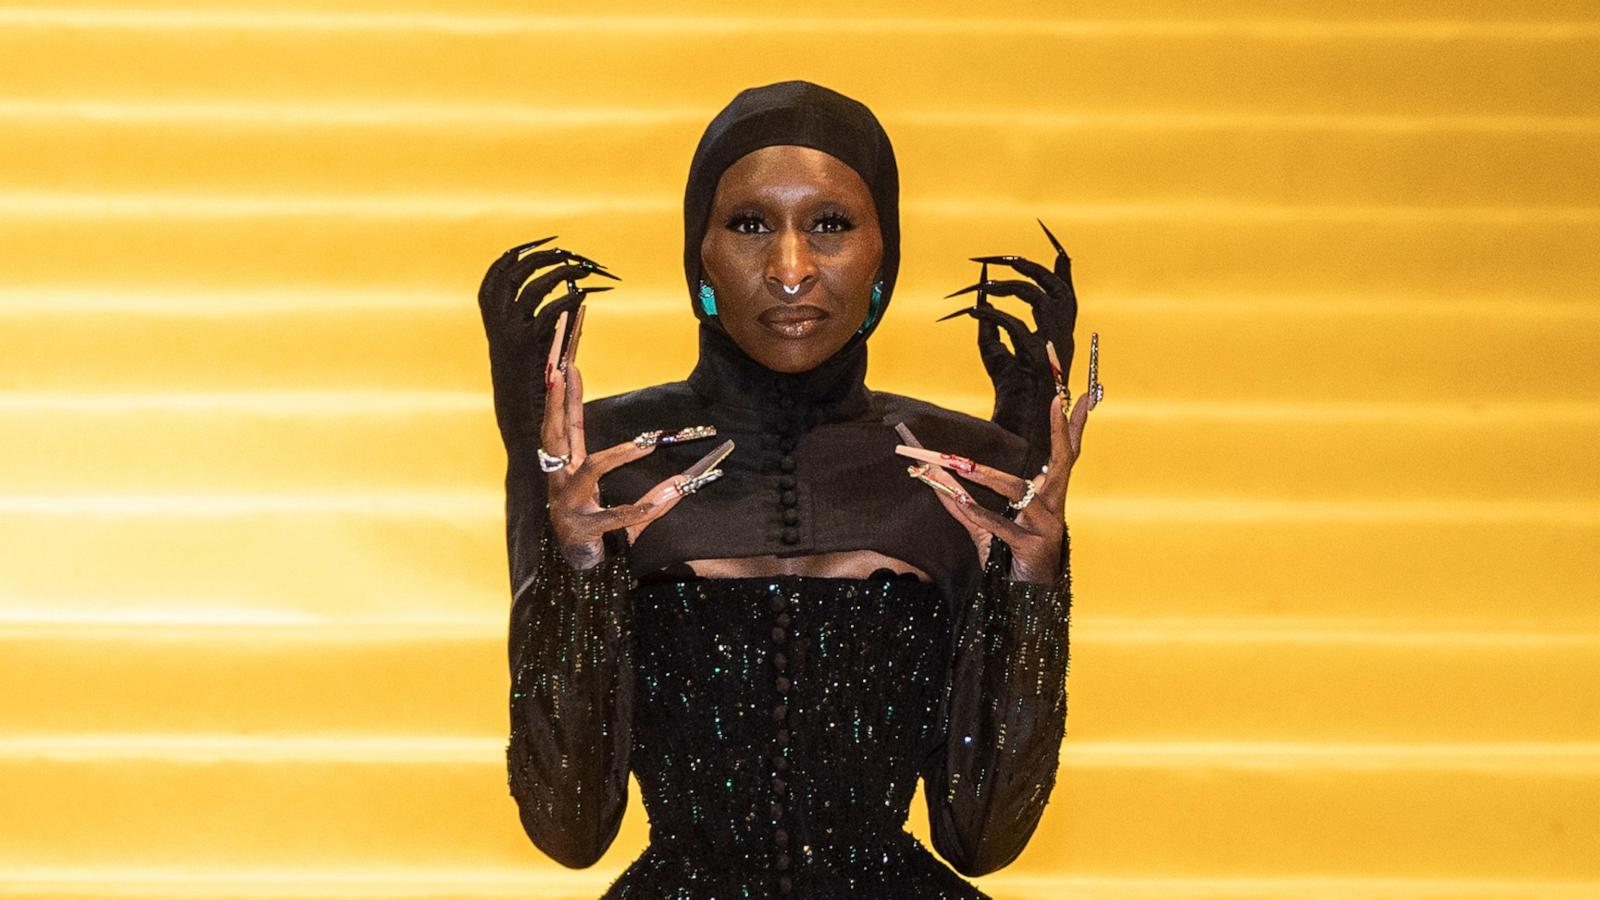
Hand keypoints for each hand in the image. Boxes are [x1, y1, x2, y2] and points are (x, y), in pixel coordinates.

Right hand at [477, 236, 617, 446]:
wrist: (523, 429)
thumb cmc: (531, 399)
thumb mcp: (537, 357)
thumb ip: (550, 331)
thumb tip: (573, 305)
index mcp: (495, 324)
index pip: (495, 276)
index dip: (513, 255)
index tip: (540, 244)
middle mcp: (499, 325)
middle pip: (513, 272)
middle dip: (541, 255)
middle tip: (567, 252)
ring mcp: (512, 335)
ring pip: (534, 287)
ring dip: (560, 273)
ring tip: (583, 270)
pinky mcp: (530, 348)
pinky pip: (550, 312)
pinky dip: (568, 301)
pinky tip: (584, 298)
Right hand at [540, 308, 727, 569]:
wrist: (579, 569)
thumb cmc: (595, 525)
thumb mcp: (606, 488)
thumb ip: (625, 458)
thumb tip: (648, 429)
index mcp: (565, 468)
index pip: (563, 425)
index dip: (563, 396)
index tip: (565, 366)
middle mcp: (561, 481)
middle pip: (556, 435)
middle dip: (558, 404)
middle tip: (563, 374)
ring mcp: (570, 504)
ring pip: (593, 470)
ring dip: (620, 453)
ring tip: (649, 442)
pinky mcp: (586, 529)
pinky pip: (618, 515)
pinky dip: (641, 507)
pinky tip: (662, 497)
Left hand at [897, 387, 1093, 583]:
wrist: (1024, 601)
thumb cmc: (1009, 560)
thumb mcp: (983, 526)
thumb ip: (959, 501)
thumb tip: (932, 477)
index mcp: (1048, 498)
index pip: (1066, 455)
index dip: (1071, 426)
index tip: (1079, 396)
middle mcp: (1054, 507)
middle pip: (1065, 461)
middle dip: (1062, 430)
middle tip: (1058, 401)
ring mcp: (1047, 527)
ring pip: (1019, 491)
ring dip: (987, 476)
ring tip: (957, 465)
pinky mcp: (1033, 548)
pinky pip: (1002, 527)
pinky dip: (980, 515)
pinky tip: (962, 505)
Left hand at [938, 220, 1078, 464]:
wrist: (1019, 432)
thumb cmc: (1008, 395)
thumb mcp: (994, 354)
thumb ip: (990, 327)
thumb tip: (977, 300)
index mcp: (1057, 334)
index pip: (1067, 291)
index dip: (1061, 264)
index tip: (1051, 239)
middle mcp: (1062, 338)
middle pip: (1058, 286)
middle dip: (1030, 266)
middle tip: (1000, 259)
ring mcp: (1054, 349)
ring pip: (1041, 298)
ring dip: (1010, 287)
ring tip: (984, 288)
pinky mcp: (1038, 359)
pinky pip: (1016, 324)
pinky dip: (993, 313)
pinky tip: (974, 312)